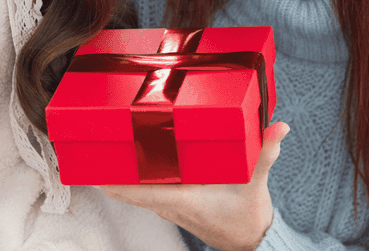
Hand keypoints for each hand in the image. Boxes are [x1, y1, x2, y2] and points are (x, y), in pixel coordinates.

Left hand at [96, 121, 289, 250]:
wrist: (251, 241)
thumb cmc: (247, 217)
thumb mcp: (255, 183)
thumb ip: (265, 154)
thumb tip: (279, 128)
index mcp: (184, 199)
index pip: (141, 191)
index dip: (115, 183)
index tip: (93, 173)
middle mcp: (172, 204)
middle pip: (131, 190)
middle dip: (109, 173)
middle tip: (89, 151)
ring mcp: (172, 207)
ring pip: (138, 191)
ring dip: (121, 177)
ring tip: (102, 153)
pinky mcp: (176, 205)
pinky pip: (148, 191)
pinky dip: (136, 180)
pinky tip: (130, 164)